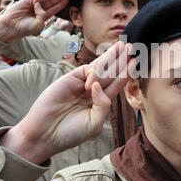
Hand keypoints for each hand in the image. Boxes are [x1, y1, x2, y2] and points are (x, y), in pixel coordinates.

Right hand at [0, 0, 68, 41]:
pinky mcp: (27, 0)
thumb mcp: (38, 24)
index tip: (67, 0)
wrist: (11, 27)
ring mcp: (33, 4)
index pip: (54, 9)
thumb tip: (40, 3)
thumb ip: (43, 15)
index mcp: (43, 17)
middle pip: (51, 1)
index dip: (60, 4)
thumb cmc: (24, 28)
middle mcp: (39, 9)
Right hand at [0, 41, 133, 164]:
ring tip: (123, 46)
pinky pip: (86, 71)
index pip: (117, 84)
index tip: (135, 62)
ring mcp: (81, 83)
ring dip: (112, 56)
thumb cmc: (70, 133)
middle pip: (111, 72)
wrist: (45, 134)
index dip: (126, 73)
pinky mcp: (69, 79)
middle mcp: (92, 90)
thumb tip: (99, 86)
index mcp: (100, 101)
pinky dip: (93, 73)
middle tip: (133, 47)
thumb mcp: (93, 123)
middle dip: (121, 60)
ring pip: (100, 67)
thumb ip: (103, 105)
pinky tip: (92, 83)